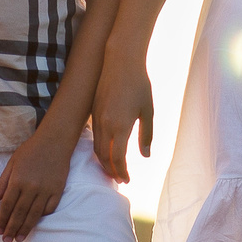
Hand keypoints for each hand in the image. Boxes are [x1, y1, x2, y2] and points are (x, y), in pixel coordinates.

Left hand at [0, 126, 75, 240]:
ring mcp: (46, 190)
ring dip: (25, 228)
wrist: (55, 141)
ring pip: (34, 214)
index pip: (7, 205)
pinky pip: (49, 208)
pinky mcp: (57, 190)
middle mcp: (31, 187)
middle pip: (19, 213)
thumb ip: (3, 182)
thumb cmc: (31, 150)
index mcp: (17, 180)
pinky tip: (35, 222)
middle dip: (11, 228)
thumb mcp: (12, 162)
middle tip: (6, 241)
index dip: (2, 220)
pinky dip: (42, 216)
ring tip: (19, 238)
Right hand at [91, 50, 153, 182]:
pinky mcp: (93, 112)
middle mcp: (106, 125)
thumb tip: (145, 155)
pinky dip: (100, 149)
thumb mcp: (147, 111)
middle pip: (104, 157)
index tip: (127, 180)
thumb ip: (146, 135)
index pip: (118, 159)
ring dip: (104, 162)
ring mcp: (97, 118)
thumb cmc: (139, 85)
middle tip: (120, 179)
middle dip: (112, 171)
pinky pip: (95, 137)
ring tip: (113, 169)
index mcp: (121, 126)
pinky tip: (107, 151)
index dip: (122, 172)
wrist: (120, 62)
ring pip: (97, 148)